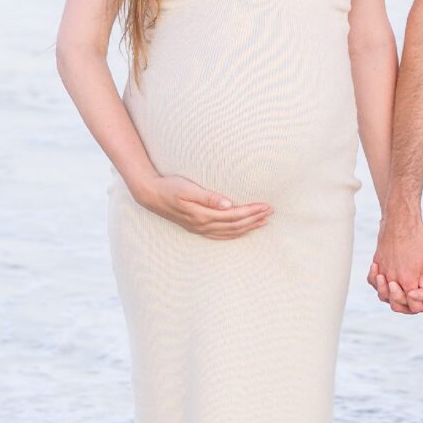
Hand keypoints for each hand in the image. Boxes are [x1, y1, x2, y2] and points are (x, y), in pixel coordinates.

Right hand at [136, 175, 273, 239]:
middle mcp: (203, 225)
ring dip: (248, 227)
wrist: (151, 194)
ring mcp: (200, 229)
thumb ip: (208, 197)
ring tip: (263, 221)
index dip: (252, 211)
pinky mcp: (197, 228)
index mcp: (203, 215)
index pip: (235, 215)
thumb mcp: (187, 188)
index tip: (266, 205)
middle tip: (270, 211)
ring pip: (230, 232)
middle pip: (235, 225)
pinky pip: (220, 235)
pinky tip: (242, 231)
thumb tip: (229, 204)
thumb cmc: (170, 187)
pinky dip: (234, 234)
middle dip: (255, 219)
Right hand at [367, 211, 422, 312]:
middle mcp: (392, 279)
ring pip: (383, 295)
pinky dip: (378, 285)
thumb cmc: (419, 237)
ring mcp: (382, 270)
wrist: (401, 218)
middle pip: (397, 305)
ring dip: (394, 297)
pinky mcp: (377, 261)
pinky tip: (387, 280)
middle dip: (410, 306)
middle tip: (421, 298)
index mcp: (407, 281)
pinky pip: (372, 281)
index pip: (414, 306)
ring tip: (405, 292)